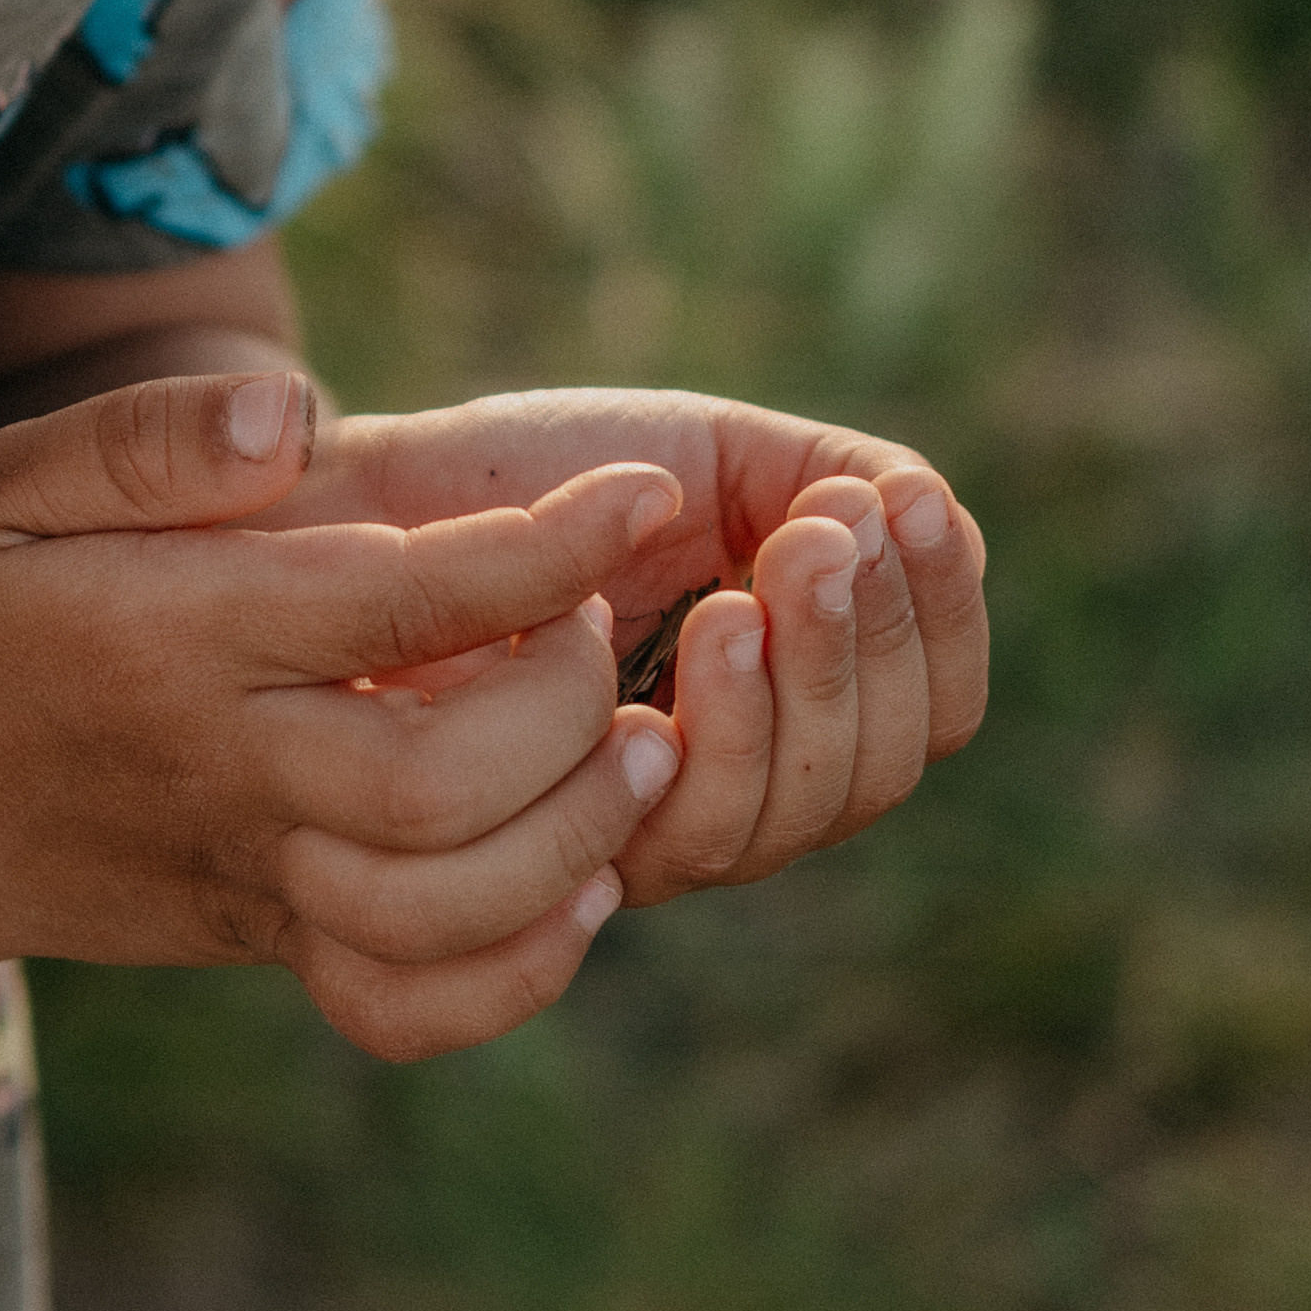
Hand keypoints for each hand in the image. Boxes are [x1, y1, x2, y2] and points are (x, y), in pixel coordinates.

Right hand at [0, 371, 688, 1058]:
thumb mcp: (14, 480)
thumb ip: (151, 435)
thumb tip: (295, 410)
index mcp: (184, 639)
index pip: (395, 602)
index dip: (541, 552)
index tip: (641, 492)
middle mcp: (230, 772)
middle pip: (438, 782)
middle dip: (567, 702)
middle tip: (608, 622)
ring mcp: (255, 876)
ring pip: (440, 908)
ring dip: (576, 838)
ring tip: (644, 750)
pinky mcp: (272, 943)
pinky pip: (406, 1007)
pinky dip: (515, 974)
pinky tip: (581, 887)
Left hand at [266, 391, 987, 902]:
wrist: (366, 504)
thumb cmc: (534, 478)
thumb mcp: (706, 453)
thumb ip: (830, 482)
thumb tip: (932, 519)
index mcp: (786, 689)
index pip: (928, 710)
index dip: (944, 619)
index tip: (912, 506)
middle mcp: (730, 775)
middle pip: (877, 772)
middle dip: (871, 644)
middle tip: (820, 537)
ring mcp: (650, 822)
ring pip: (798, 813)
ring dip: (809, 680)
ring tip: (763, 574)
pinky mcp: (563, 857)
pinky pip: (695, 840)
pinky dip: (729, 731)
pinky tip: (709, 626)